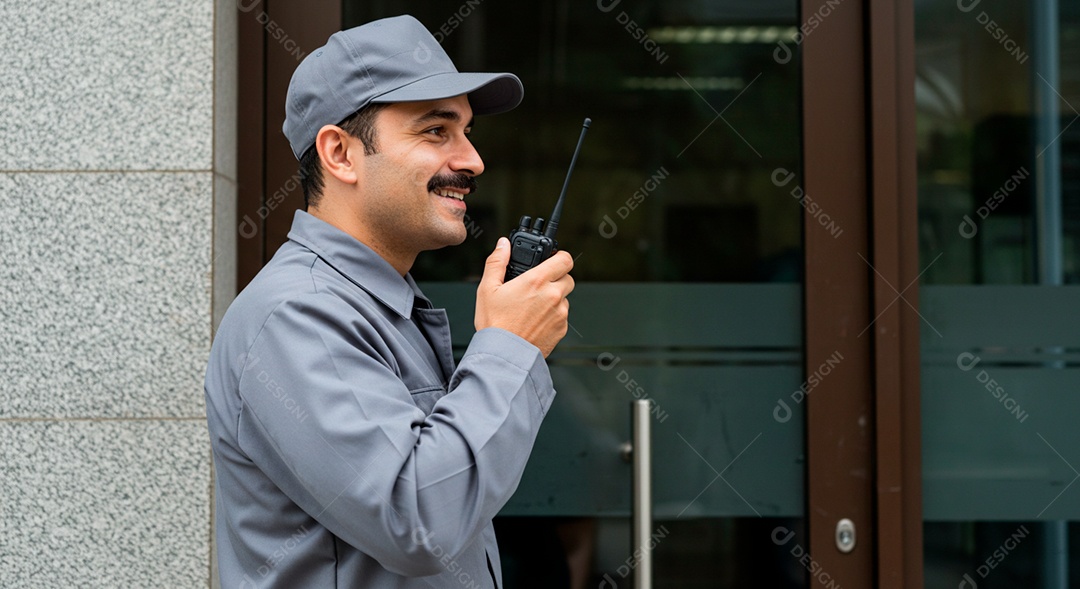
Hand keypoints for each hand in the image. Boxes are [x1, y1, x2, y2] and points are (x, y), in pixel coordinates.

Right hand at [474, 238, 574, 357]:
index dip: (559, 257)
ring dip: (554, 298)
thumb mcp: (488, 288)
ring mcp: (560, 313)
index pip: (564, 259)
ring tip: (533, 307)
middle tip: (539, 285)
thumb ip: (497, 262)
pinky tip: (535, 321)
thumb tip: (503, 245)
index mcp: (537, 281)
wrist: (504, 355)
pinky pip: (562, 316)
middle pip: (568, 278)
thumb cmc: (495, 324)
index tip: (552, 260)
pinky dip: (553, 316)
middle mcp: (553, 295)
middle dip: (556, 278)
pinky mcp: (562, 329)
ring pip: (565, 298)